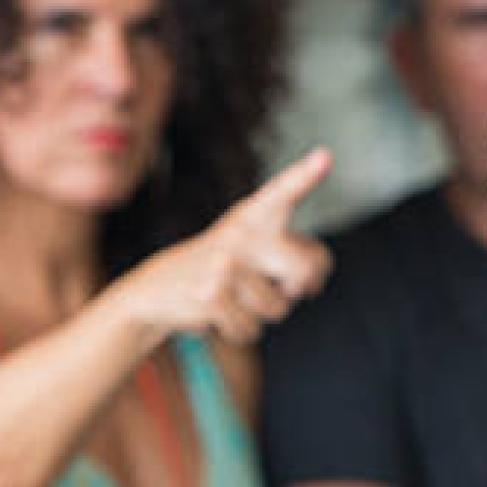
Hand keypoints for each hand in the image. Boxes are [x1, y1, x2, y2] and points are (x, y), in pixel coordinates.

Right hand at [115, 148, 333, 344]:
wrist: (161, 285)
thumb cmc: (231, 261)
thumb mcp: (264, 245)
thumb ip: (302, 252)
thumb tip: (314, 277)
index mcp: (258, 213)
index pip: (285, 191)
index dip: (306, 174)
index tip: (325, 157)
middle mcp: (241, 232)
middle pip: (302, 271)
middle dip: (298, 289)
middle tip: (283, 287)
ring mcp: (224, 262)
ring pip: (277, 307)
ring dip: (264, 311)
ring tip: (237, 294)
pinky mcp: (209, 294)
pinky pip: (250, 328)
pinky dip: (241, 329)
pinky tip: (220, 311)